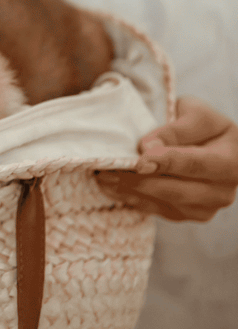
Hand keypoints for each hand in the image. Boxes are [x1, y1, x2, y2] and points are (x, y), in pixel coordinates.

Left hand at [96, 96, 237, 220]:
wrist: (210, 146)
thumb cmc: (201, 125)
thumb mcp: (194, 113)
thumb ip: (175, 129)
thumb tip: (148, 148)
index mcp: (231, 161)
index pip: (195, 163)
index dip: (167, 162)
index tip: (140, 161)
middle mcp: (222, 191)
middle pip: (176, 190)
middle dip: (139, 180)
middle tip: (109, 170)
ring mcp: (204, 208)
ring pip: (163, 203)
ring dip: (130, 191)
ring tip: (104, 177)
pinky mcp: (185, 215)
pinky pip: (156, 210)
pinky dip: (131, 198)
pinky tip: (111, 186)